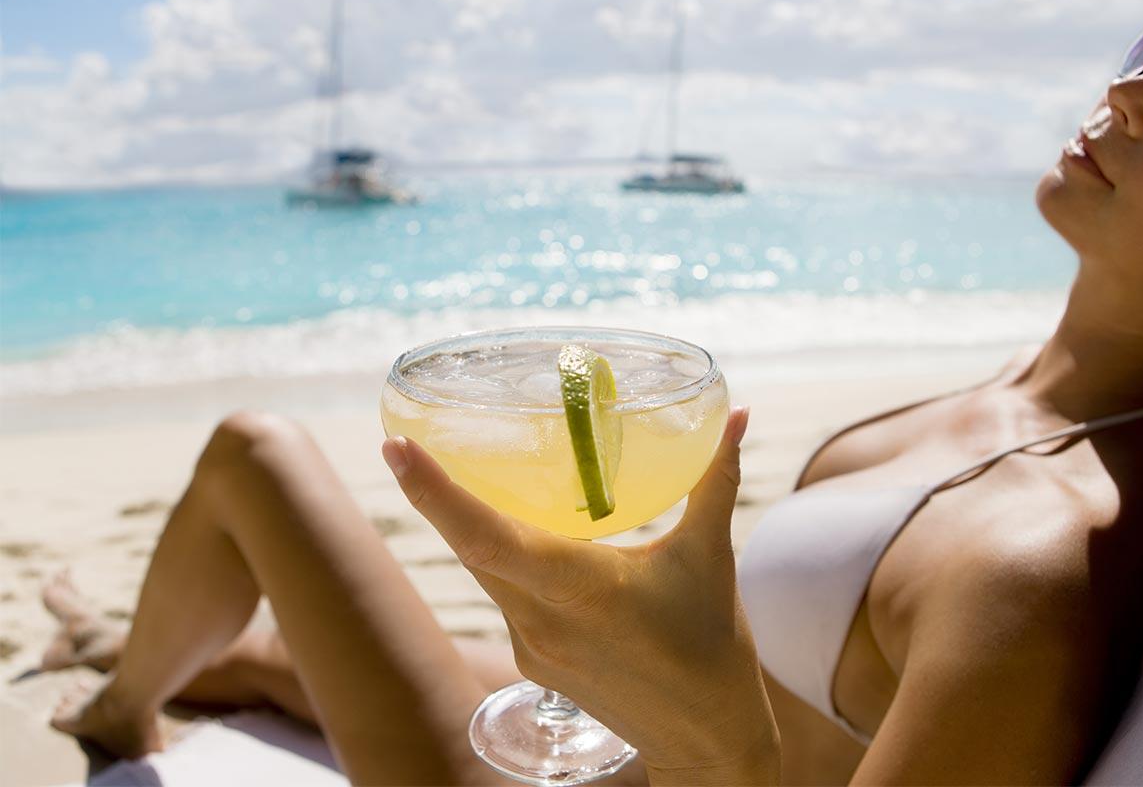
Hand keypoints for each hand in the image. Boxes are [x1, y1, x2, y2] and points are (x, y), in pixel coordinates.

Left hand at [382, 407, 779, 783]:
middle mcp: (541, 620)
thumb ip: (717, 479)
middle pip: (468, 547)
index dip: (434, 494)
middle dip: (434, 496)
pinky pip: (503, 594)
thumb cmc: (712, 647)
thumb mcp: (711, 555)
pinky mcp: (534, 658)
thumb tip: (737, 414)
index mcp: (579, 590)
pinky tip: (514, 530)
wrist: (706, 737)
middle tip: (406, 443)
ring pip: (482, 570)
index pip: (485, 538)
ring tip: (451, 473)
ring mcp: (531, 645)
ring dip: (466, 525)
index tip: (396, 448)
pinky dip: (499, 557)